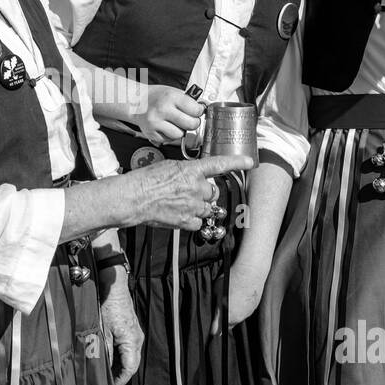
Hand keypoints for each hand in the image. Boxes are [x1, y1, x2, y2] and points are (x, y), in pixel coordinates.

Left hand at [99, 275, 142, 384]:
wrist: (114, 287)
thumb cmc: (108, 307)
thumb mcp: (102, 331)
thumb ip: (104, 352)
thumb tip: (103, 370)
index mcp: (132, 342)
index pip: (130, 369)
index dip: (120, 380)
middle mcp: (137, 340)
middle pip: (131, 364)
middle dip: (118, 374)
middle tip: (104, 380)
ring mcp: (136, 335)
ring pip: (129, 357)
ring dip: (118, 364)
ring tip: (104, 369)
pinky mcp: (132, 330)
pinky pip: (128, 348)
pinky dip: (119, 355)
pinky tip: (107, 355)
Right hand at [125, 154, 253, 231]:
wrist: (134, 198)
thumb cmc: (146, 180)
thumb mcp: (168, 166)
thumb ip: (186, 171)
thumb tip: (192, 176)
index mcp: (191, 170)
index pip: (219, 165)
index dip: (237, 163)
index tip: (250, 162)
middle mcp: (196, 187)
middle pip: (212, 191)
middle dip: (204, 193)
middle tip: (188, 192)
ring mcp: (193, 205)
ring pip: (207, 207)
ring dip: (199, 206)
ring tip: (181, 204)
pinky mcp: (188, 221)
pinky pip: (199, 221)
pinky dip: (192, 220)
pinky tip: (180, 214)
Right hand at [131, 84, 203, 145]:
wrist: (135, 102)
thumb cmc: (156, 97)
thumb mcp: (173, 92)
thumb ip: (189, 101)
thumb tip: (204, 108)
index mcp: (170, 97)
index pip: (195, 110)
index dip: (199, 111)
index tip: (197, 111)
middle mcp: (162, 110)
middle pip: (190, 124)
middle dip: (193, 123)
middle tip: (189, 119)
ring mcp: (155, 123)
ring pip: (180, 134)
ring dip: (181, 130)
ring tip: (175, 122)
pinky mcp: (151, 134)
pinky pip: (169, 140)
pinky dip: (170, 135)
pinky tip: (166, 126)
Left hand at [212, 255, 266, 334]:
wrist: (250, 271)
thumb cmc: (230, 281)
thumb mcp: (217, 296)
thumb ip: (216, 314)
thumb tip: (213, 329)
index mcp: (228, 316)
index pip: (219, 331)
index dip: (215, 327)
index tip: (212, 323)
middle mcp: (239, 318)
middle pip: (229, 324)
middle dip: (224, 320)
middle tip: (220, 307)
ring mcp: (247, 312)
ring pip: (238, 318)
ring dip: (233, 313)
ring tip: (230, 299)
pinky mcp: (254, 307)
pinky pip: (245, 311)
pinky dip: (241, 307)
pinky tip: (238, 297)